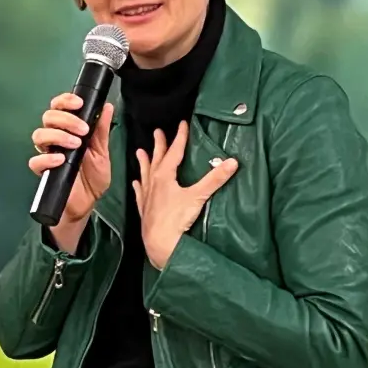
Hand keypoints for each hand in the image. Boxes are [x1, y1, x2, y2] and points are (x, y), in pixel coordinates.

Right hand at [29, 93, 114, 251]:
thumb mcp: (102, 152)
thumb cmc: (93, 178)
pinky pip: (35, 161)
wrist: (87, 204)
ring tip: (75, 144)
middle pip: (48, 117)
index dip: (65, 100)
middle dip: (65, 118)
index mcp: (68, 130)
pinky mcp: (43, 172)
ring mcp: (47, 154)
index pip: (59, 107)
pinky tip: (61, 159)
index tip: (79, 103)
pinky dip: (47, 157)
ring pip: (39, 135)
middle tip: (82, 129)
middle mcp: (55, 139)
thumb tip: (106, 106)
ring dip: (58, 135)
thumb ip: (102, 130)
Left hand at [133, 121, 237, 268]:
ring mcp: (147, 196)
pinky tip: (135, 183)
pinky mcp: (144, 209)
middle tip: (157, 132)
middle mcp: (153, 183)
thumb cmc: (176, 218)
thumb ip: (214, 179)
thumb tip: (232, 162)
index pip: (174, 152)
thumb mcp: (198, 197)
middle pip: (157, 159)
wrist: (159, 242)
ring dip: (144, 162)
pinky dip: (138, 186)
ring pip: (145, 174)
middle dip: (159, 145)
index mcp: (165, 176)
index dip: (180, 137)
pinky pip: (139, 193)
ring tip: (140, 152)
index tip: (182, 124)